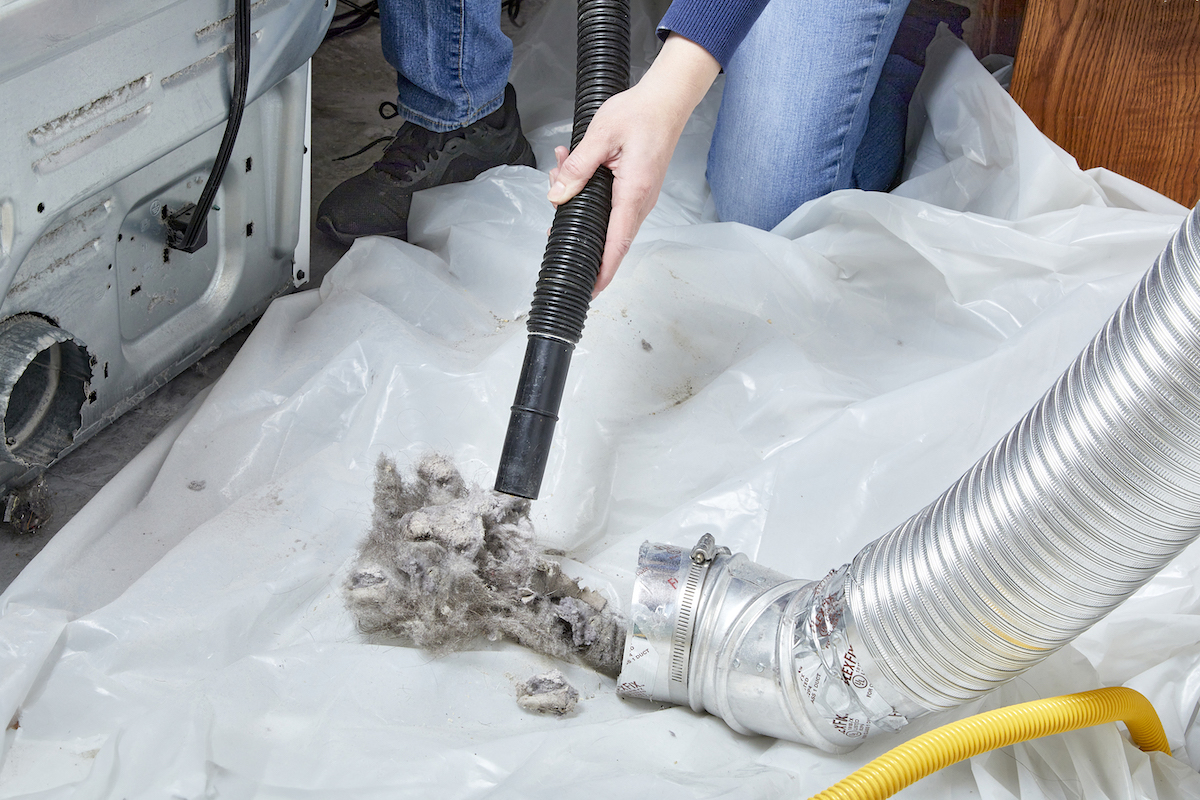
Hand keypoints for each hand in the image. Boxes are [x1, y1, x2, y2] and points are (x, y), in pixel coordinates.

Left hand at [546, 33, 719, 294]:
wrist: (666, 99)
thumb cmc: (640, 112)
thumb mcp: (600, 136)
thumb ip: (577, 168)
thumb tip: (557, 196)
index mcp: (633, 193)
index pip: (616, 244)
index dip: (602, 271)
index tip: (589, 290)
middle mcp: (641, 202)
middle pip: (609, 238)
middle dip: (578, 234)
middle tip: (553, 223)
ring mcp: (641, 198)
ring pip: (607, 219)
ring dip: (580, 206)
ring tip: (560, 171)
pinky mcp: (637, 190)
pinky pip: (611, 205)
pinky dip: (589, 194)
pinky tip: (571, 167)